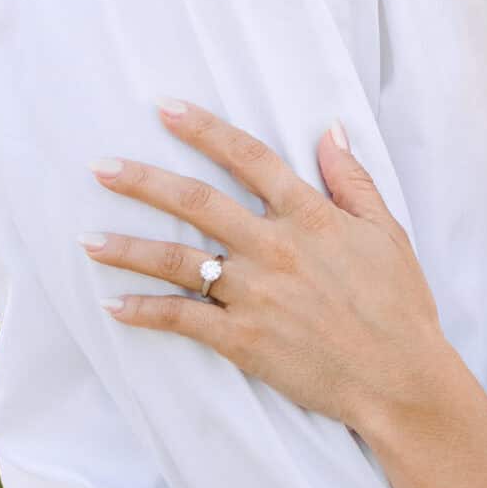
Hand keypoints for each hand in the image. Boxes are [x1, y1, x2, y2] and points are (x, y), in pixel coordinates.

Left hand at [83, 103, 447, 429]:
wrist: (400, 378)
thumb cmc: (400, 306)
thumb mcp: (387, 232)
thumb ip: (352, 179)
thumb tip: (330, 130)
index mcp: (310, 217)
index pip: (249, 158)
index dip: (205, 130)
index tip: (166, 109)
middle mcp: (275, 248)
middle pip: (197, 202)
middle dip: (143, 181)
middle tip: (100, 167)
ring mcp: (256, 294)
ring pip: (179, 260)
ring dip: (128, 247)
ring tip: (87, 239)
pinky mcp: (244, 340)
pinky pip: (183, 320)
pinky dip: (145, 312)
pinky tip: (114, 305)